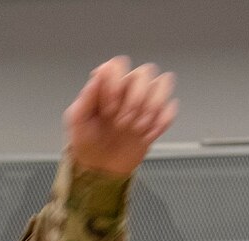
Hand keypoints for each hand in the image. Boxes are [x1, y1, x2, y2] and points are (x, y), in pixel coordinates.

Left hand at [64, 57, 177, 176]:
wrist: (101, 167)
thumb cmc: (87, 142)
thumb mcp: (77, 122)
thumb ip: (85, 98)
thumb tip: (98, 74)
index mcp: (107, 86)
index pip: (118, 65)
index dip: (115, 84)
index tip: (107, 109)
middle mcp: (128, 88)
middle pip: (145, 72)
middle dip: (135, 99)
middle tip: (122, 122)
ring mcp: (146, 101)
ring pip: (163, 82)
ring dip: (152, 106)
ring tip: (136, 128)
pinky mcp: (158, 116)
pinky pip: (171, 108)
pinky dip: (161, 122)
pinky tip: (146, 135)